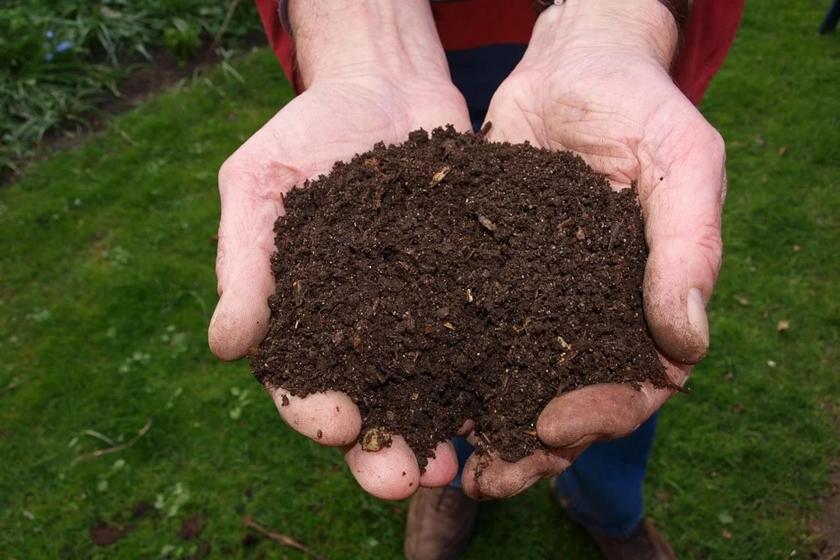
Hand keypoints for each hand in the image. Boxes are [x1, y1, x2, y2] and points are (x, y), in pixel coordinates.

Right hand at [209, 0, 470, 499]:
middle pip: (371, 405)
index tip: (335, 424)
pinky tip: (512, 399)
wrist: (383, 84)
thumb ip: (244, 262)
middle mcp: (364, 330)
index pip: (301, 382)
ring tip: (459, 463)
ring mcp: (421, 313)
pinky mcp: (470, 289)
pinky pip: (483, 337)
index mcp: (304, 318)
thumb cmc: (306, 132)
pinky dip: (495, 372)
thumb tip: (225, 346)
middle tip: (405, 478)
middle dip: (383, 450)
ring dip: (442, 431)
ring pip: (430, 389)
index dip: (314, 411)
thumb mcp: (259, 183)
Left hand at [461, 0, 725, 498]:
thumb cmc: (638, 105)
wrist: (569, 64)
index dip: (600, 416)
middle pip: (565, 401)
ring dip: (479, 423)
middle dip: (529, 446)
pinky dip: (440, 365)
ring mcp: (533, 299)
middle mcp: (588, 313)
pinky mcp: (483, 276)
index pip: (635, 385)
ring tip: (440, 457)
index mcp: (645, 303)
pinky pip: (464, 330)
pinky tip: (407, 390)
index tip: (553, 427)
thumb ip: (688, 246)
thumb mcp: (681, 162)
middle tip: (486, 477)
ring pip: (510, 379)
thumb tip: (687, 344)